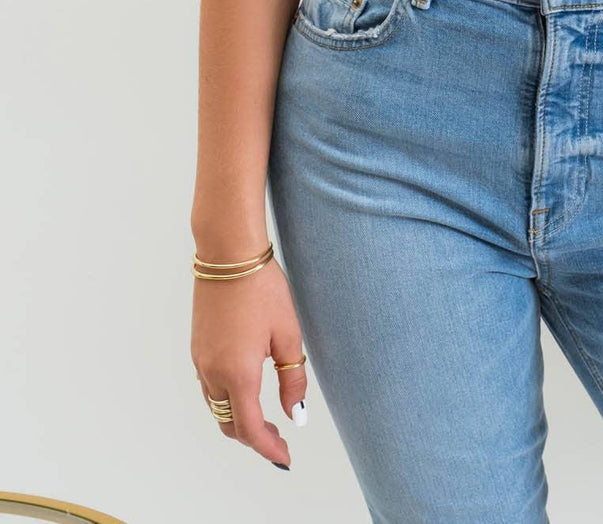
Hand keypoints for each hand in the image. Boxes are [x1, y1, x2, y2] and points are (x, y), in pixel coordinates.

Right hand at [191, 256, 307, 468]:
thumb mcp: (288, 333)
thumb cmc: (262, 288)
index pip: (250, 429)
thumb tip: (295, 414)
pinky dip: (226, 400)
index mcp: (238, 373)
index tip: (285, 458)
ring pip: (216, 407)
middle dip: (254, 437)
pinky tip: (246, 388)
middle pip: (229, 424)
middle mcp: (213, 372)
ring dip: (238, 419)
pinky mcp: (197, 347)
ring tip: (266, 417)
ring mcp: (201, 360)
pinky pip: (209, 387)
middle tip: (280, 438)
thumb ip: (292, 378)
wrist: (228, 253)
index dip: (269, 448)